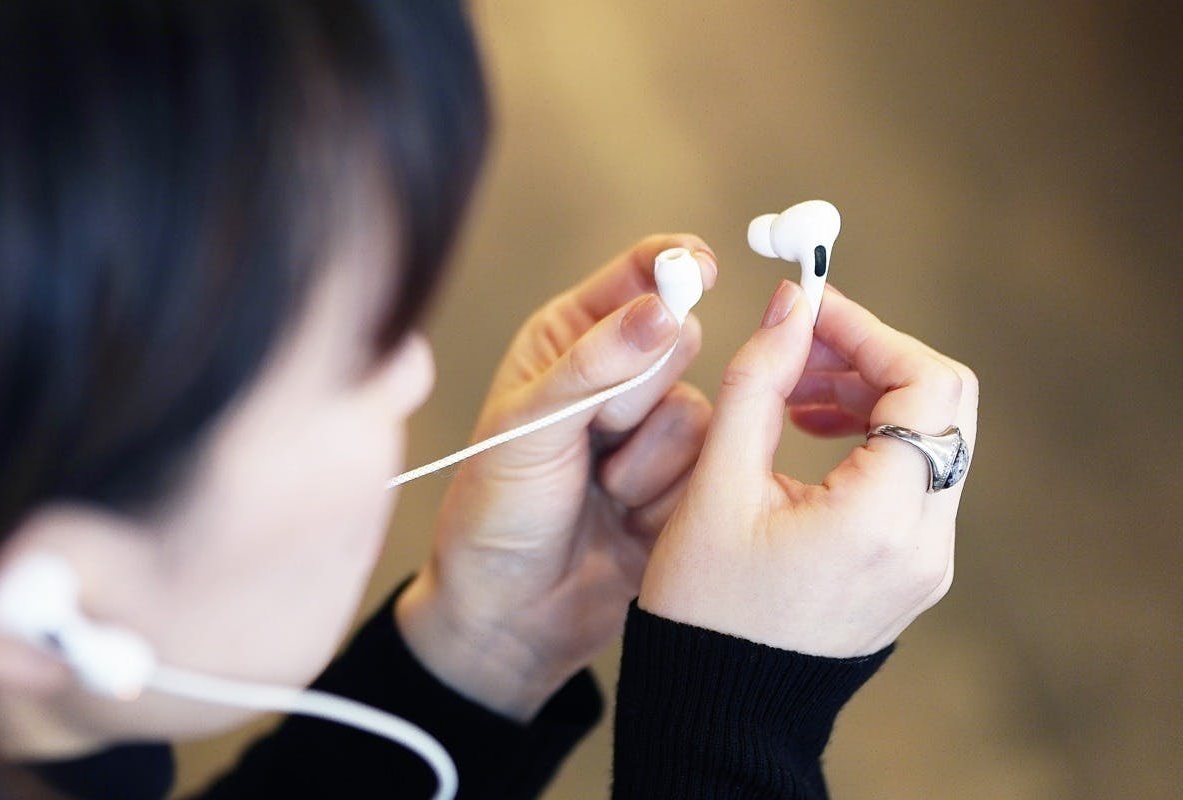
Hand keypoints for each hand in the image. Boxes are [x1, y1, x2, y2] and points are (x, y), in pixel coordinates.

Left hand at [397, 236, 716, 719]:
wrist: (514, 615)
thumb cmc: (496, 513)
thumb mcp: (526, 429)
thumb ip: (595, 367)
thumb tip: (664, 308)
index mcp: (568, 340)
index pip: (637, 276)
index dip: (672, 264)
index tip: (700, 268)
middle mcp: (616, 375)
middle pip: (682, 337)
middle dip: (641, 391)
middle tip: (595, 433)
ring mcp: (654, 430)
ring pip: (702, 408)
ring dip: (649, 458)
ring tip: (600, 490)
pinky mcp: (684, 482)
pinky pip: (714, 464)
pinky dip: (668, 494)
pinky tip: (626, 519)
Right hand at [639, 280, 978, 656]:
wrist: (721, 705)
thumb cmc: (705, 607)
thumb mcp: (716, 484)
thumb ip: (758, 381)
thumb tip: (792, 303)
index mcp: (880, 519)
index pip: (925, 384)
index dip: (869, 331)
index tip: (809, 309)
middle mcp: (926, 542)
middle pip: (943, 404)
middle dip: (872, 358)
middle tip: (799, 347)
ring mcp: (928, 561)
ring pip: (933, 439)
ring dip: (872, 396)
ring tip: (793, 393)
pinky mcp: (914, 570)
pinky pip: (917, 479)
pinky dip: (873, 440)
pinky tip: (810, 434)